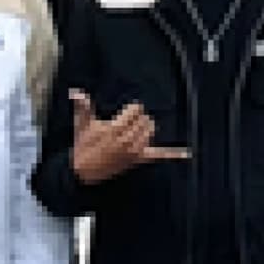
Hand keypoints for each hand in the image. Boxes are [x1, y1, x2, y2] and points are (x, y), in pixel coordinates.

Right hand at [68, 90, 186, 183]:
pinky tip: (187, 153)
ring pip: (150, 131)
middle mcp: (126, 139)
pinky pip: (159, 155)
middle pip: (143, 120)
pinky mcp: (139, 159)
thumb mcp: (81, 125)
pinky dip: (174, 154)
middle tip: (131, 121)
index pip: (135, 111)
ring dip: (146, 127)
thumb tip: (76, 92)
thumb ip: (82, 107)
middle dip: (138, 118)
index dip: (132, 109)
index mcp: (114, 129)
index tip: (129, 111)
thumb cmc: (83, 146)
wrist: (83, 171)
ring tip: (138, 127)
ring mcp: (134, 150)